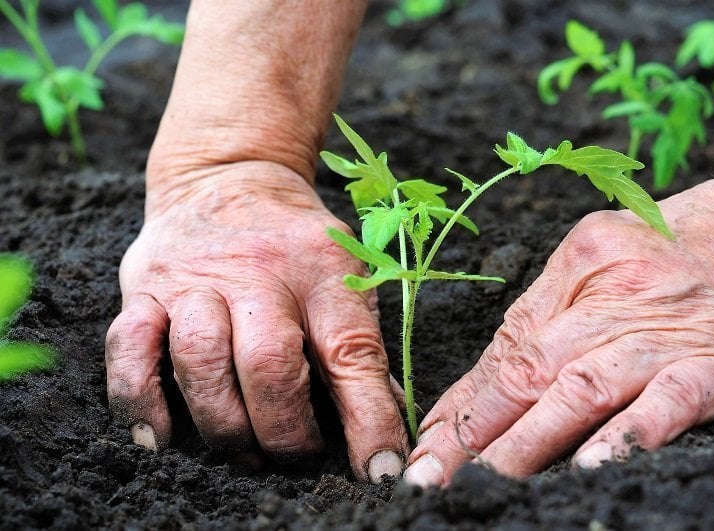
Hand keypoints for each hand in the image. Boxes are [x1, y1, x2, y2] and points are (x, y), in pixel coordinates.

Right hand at [105, 162, 407, 482]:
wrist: (229, 176)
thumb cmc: (295, 243)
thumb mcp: (343, 275)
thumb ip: (359, 346)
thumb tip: (385, 427)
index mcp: (322, 270)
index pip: (352, 352)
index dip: (369, 419)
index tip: (380, 471)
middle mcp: (258, 272)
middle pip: (269, 364)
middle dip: (285, 430)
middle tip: (296, 455)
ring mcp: (194, 279)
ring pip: (201, 361)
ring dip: (224, 425)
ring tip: (244, 451)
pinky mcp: (144, 288)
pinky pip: (129, 348)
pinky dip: (140, 401)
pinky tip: (160, 438)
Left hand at [404, 152, 713, 486]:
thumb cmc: (687, 245)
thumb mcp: (606, 258)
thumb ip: (553, 316)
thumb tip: (489, 384)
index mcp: (577, 264)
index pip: (505, 345)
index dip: (462, 401)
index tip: (428, 444)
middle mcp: (611, 292)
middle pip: (529, 368)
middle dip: (474, 431)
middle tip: (431, 476)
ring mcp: (664, 326)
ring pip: (581, 387)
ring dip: (528, 441)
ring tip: (487, 483)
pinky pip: (667, 401)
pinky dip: (625, 434)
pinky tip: (590, 466)